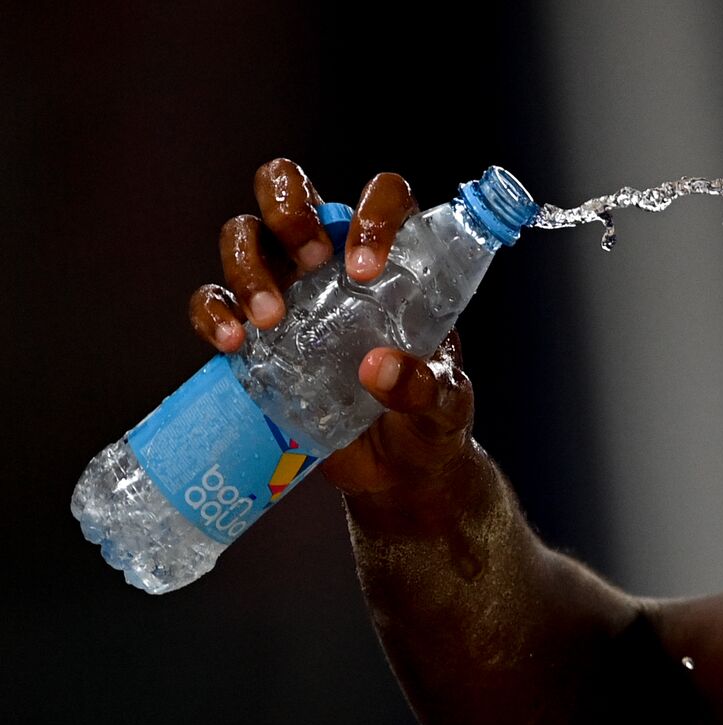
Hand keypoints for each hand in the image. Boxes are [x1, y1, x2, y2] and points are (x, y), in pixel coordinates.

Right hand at [188, 158, 478, 503]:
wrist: (398, 473)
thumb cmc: (430, 420)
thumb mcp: (444, 404)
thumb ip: (425, 386)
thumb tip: (377, 368)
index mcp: (394, 261)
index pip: (384, 196)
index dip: (374, 212)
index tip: (367, 267)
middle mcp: (335, 262)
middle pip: (290, 189)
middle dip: (288, 209)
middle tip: (312, 260)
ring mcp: (290, 291)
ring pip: (245, 236)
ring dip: (247, 265)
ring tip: (270, 319)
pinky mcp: (257, 334)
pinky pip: (215, 300)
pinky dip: (212, 312)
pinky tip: (231, 343)